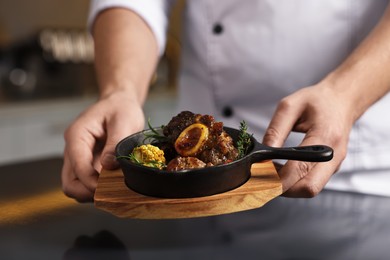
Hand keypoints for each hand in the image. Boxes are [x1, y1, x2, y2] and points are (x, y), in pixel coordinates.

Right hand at [61, 90, 144, 201]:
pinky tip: (115, 184)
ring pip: (76, 188)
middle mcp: (73, 150)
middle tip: (112, 191)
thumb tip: (108, 166)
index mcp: (77, 135)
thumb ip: (115, 143)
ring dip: (93, 192)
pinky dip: (98, 189)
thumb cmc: (121, 109)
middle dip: (89, 192)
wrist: (120, 104)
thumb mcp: (123, 120)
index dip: (92, 182)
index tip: (110, 187)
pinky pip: (86, 184)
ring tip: (116, 187)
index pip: (77, 166)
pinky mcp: (87, 165)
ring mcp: (78, 159)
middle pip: (70, 184)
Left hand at [263, 83, 354, 197]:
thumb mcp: (290, 106)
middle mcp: (334, 155)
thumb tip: (263, 155)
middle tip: (261, 177)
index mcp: (325, 136)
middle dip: (281, 188)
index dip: (276, 176)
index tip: (257, 173)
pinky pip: (312, 183)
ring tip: (269, 171)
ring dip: (287, 187)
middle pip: (308, 188)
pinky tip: (280, 171)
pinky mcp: (331, 168)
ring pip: (310, 189)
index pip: (300, 168)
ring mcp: (335, 164)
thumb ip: (276, 130)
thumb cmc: (317, 101)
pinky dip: (294, 182)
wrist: (342, 101)